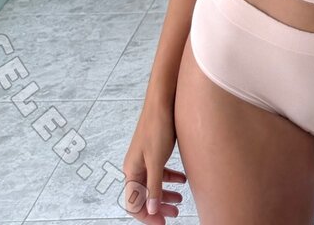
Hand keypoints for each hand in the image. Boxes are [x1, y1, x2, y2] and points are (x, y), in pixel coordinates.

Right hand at [122, 101, 186, 222]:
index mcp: (131, 170)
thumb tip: (150, 209)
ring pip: (153, 184)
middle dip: (158, 207)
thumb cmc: (157, 127)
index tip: (162, 224)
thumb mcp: (157, 160)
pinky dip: (170, 178)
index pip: (134, 203)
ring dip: (165, 194)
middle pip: (144, 195)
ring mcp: (145, 158)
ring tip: (180, 200)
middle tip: (174, 215)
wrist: (163, 100)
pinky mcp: (155, 150)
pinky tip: (183, 180)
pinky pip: (160, 171)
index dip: (147, 216)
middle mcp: (135, 166)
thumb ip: (154, 185)